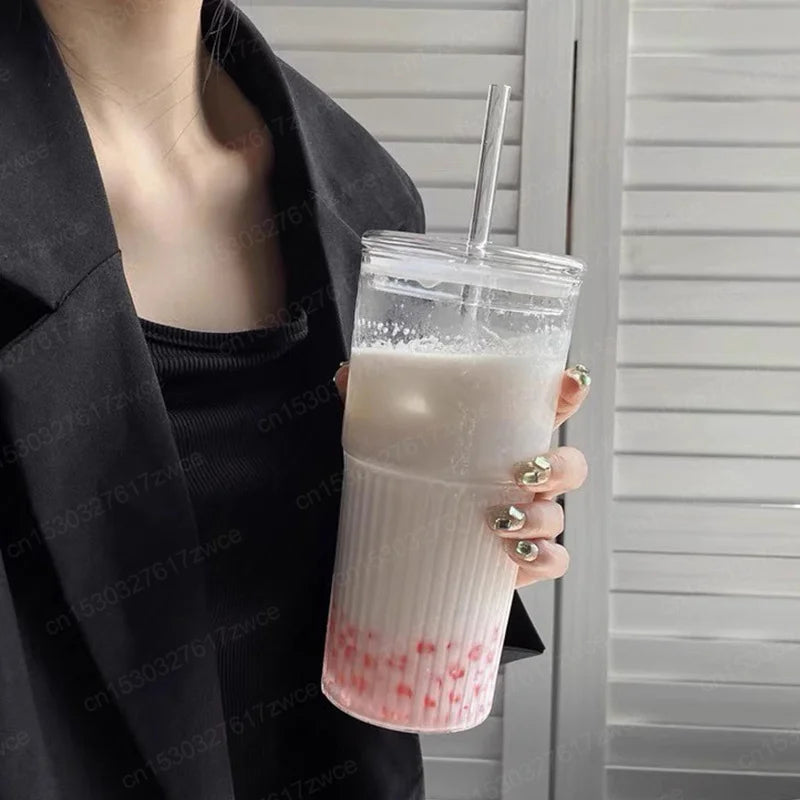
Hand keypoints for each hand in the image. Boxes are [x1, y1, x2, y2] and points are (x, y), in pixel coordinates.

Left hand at [333, 362, 589, 588]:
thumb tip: (345, 374)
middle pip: (569, 464)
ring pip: (559, 514)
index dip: (566, 394)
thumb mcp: (386, 445)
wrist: (396, 550)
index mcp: (499, 443)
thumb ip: (370, 407)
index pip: (544, 411)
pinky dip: (542, 558)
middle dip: (559, 464)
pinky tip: (514, 555)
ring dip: (541, 517)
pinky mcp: (518, 563)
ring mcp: (525, 522)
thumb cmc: (405, 486)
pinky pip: (552, 561)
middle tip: (524, 470)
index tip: (570, 382)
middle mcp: (521, 480)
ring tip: (501, 520)